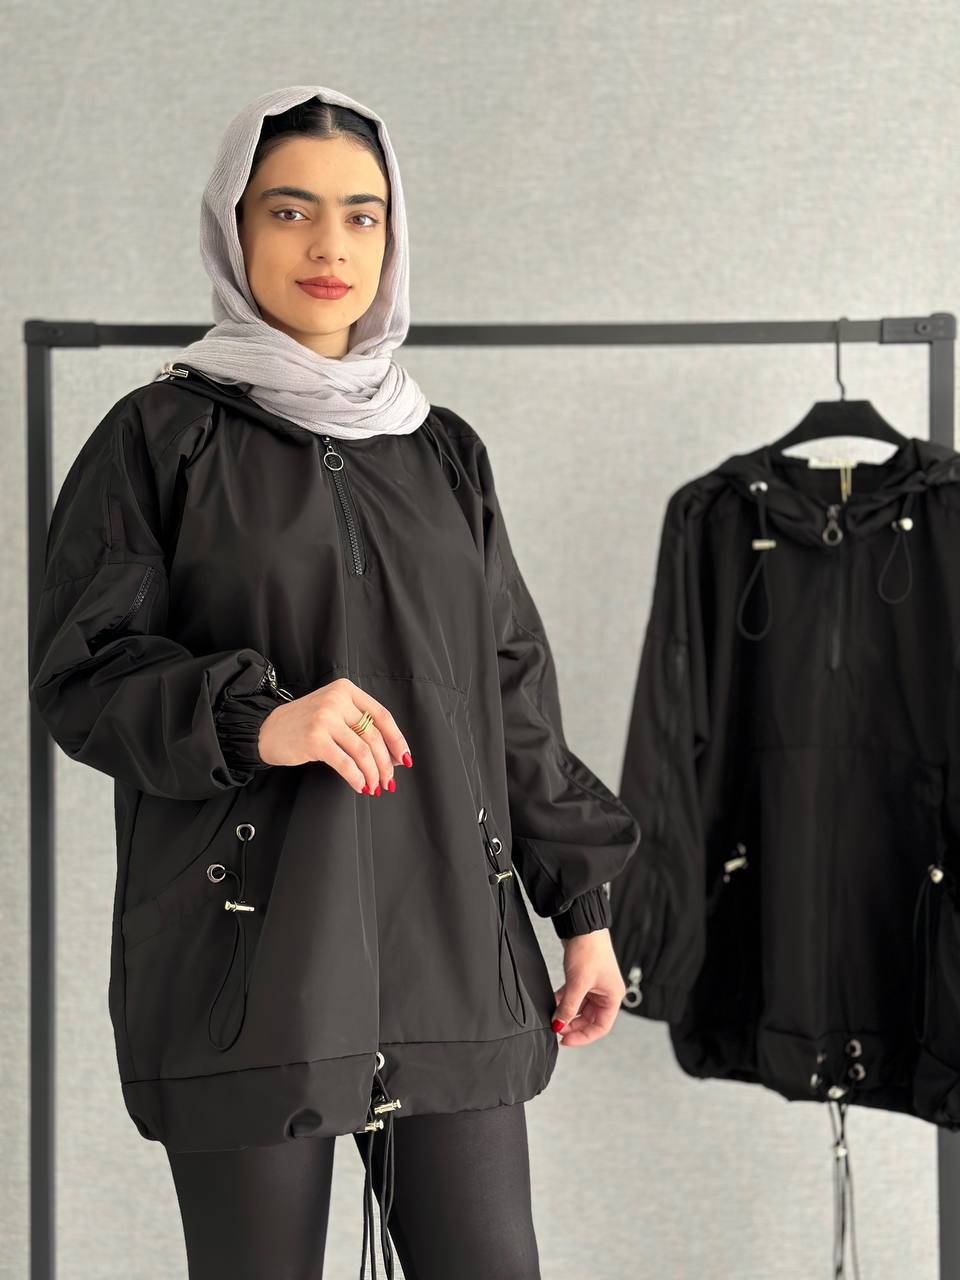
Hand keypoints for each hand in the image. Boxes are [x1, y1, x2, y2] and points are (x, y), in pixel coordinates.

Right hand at [258, 677, 411, 794]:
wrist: (266, 730)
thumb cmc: (304, 724)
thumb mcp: (333, 713)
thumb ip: (360, 725)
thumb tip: (394, 754)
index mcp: (346, 690)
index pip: (382, 716)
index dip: (396, 739)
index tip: (404, 758)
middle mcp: (336, 700)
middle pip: (373, 735)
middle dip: (385, 763)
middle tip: (388, 780)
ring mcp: (325, 718)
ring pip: (362, 750)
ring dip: (372, 773)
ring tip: (374, 786)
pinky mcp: (315, 739)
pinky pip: (345, 762)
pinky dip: (356, 777)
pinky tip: (359, 786)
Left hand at [551, 928, 625, 1046]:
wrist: (582, 925)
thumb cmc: (589, 950)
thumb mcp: (578, 982)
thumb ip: (568, 1007)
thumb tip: (559, 1025)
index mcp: (612, 997)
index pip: (600, 1027)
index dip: (583, 1036)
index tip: (565, 1040)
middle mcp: (606, 993)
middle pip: (589, 1019)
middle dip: (572, 1025)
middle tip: (556, 1029)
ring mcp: (594, 986)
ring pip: (580, 1008)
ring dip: (566, 1013)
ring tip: (552, 1017)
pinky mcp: (583, 978)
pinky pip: (574, 996)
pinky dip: (563, 1001)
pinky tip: (552, 1003)